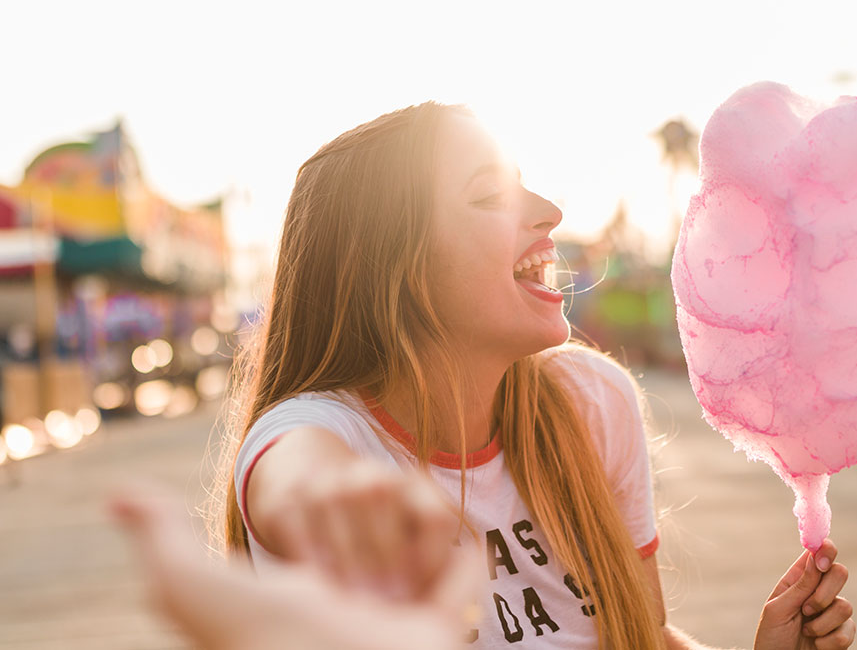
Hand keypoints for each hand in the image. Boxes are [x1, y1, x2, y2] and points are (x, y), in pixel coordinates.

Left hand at [110, 481, 478, 649]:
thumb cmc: (260, 638)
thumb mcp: (193, 586)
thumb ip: (160, 537)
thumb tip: (117, 495)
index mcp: (308, 581)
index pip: (322, 498)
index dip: (309, 513)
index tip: (301, 553)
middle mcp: (359, 588)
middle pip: (368, 496)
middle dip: (353, 522)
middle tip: (342, 578)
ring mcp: (407, 598)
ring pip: (414, 512)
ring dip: (396, 530)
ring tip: (382, 564)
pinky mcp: (453, 609)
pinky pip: (466, 546)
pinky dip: (446, 537)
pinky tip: (424, 542)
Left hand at [753, 539, 855, 649]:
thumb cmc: (772, 637)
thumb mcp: (778, 609)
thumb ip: (799, 585)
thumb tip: (814, 557)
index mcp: (798, 580)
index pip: (818, 555)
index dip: (825, 550)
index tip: (821, 561)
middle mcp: (818, 592)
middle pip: (840, 573)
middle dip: (824, 593)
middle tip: (807, 609)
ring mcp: (832, 612)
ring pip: (845, 606)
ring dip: (822, 623)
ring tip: (806, 631)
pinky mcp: (842, 633)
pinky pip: (849, 630)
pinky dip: (829, 641)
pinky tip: (816, 645)